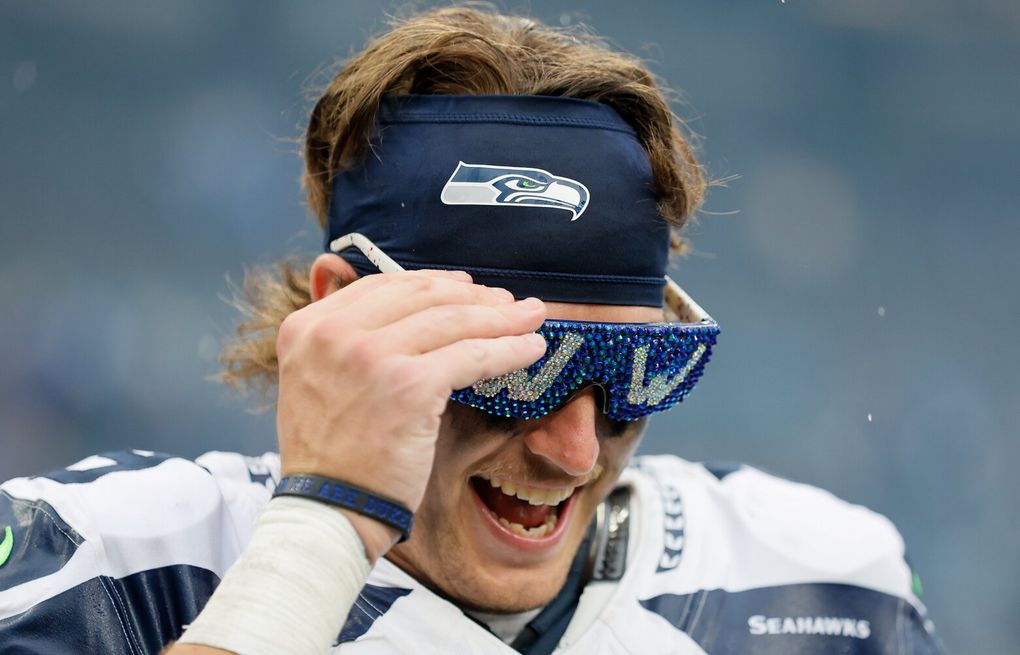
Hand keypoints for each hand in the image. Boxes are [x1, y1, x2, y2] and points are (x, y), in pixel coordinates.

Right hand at [274, 270, 545, 558]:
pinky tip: (530, 349)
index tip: (467, 288)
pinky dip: (508, 349)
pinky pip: (473, 356)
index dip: (434, 283)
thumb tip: (414, 315)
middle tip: (507, 302)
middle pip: (422, 295)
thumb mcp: (316, 381)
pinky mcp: (409, 384)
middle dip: (474, 296)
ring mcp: (371, 356)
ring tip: (530, 318)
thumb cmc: (332, 456)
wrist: (328, 511)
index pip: (383, 285)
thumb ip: (347, 343)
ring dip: (501, 317)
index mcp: (308, 327)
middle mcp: (334, 333)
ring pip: (454, 321)